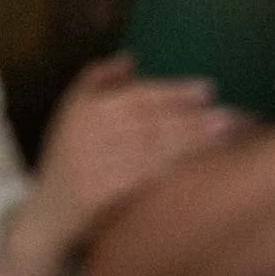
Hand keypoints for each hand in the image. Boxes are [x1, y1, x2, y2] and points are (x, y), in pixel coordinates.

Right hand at [24, 56, 240, 253]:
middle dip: (192, 117)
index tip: (208, 89)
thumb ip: (97, 79)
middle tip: (228, 114)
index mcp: (85, 109)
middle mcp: (89, 134)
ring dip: (191, 141)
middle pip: (152, 121)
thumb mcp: (71, 112)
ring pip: (153, 149)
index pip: (138, 96)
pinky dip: (173, 169)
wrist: (46, 217)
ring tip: (224, 134)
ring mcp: (95, 165)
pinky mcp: (102, 194)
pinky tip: (199, 165)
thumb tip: (130, 58)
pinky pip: (145, 179)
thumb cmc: (66, 160)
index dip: (175, 92)